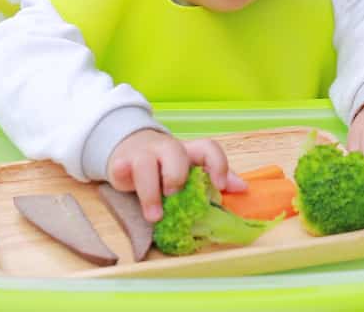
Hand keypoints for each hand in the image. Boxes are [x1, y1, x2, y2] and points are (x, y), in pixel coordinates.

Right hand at [107, 129, 246, 221]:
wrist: (130, 149)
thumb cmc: (165, 166)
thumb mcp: (190, 170)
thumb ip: (214, 178)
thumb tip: (243, 188)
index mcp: (188, 152)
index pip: (207, 148)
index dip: (217, 164)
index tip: (221, 186)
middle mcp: (166, 150)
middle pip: (174, 152)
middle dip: (176, 175)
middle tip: (175, 195)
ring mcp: (142, 155)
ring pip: (146, 163)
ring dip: (151, 191)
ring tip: (154, 216)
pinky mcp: (121, 163)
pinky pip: (121, 167)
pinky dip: (122, 174)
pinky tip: (124, 184)